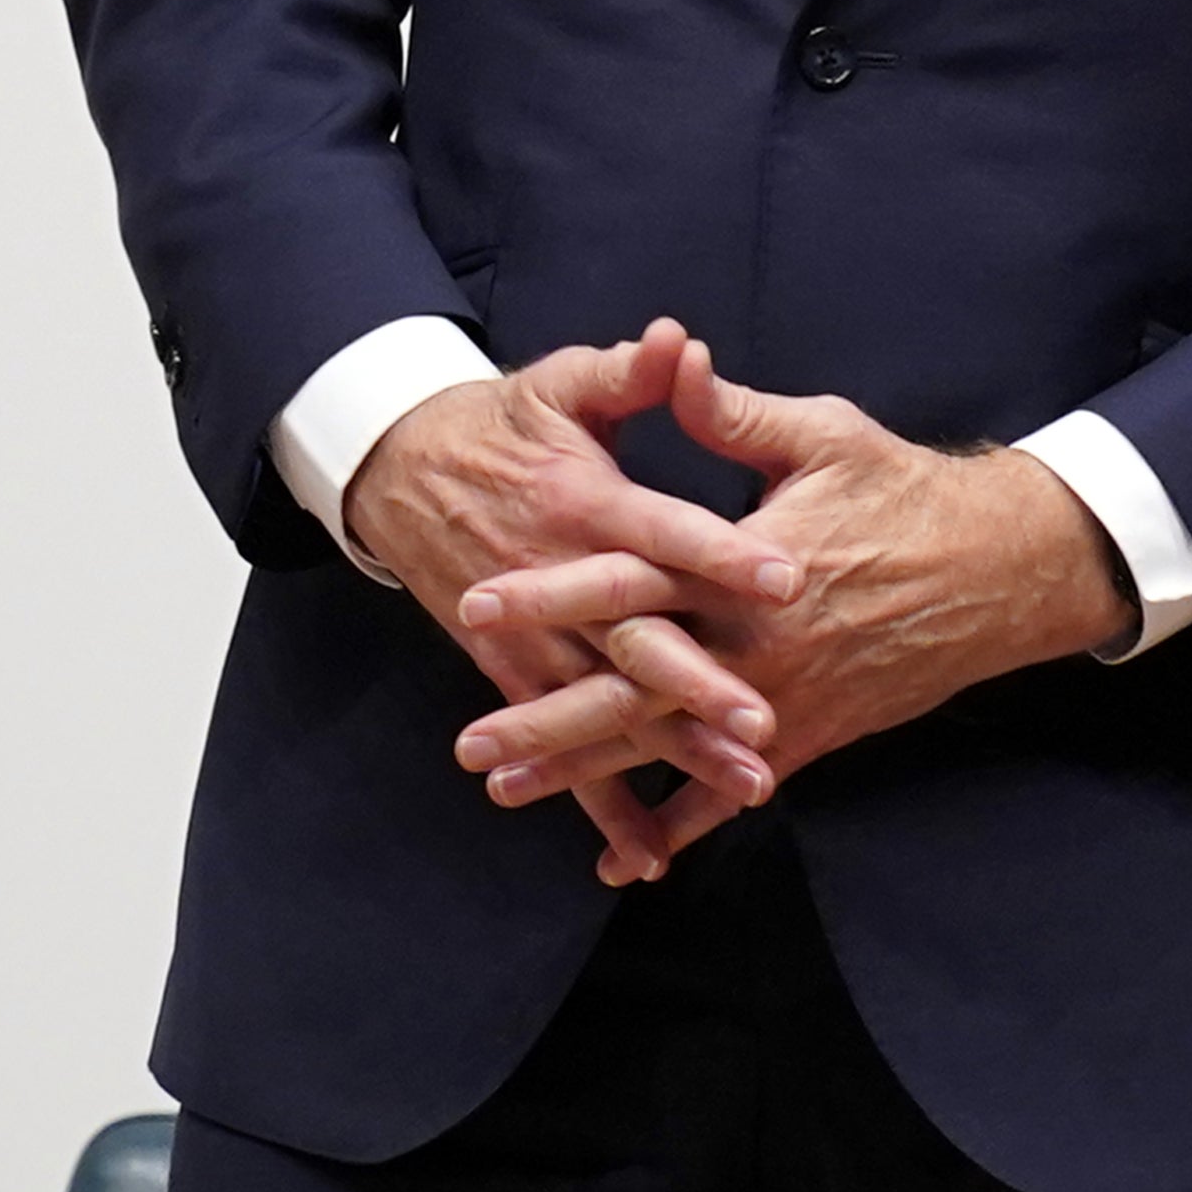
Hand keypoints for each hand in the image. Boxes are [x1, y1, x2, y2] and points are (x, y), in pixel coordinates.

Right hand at [344, 321, 801, 885]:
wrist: (402, 473)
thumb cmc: (507, 422)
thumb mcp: (562, 386)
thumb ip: (628, 373)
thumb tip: (679, 340)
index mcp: (582, 502)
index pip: (664, 530)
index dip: (722, 553)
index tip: (789, 575)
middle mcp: (557, 580)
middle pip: (638, 638)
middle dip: (701, 682)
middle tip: (767, 718)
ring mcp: (533, 637)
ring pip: (610, 705)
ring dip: (673, 751)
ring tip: (746, 785)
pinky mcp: (514, 673)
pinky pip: (562, 746)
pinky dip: (601, 801)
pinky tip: (649, 851)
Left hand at [452, 341, 1131, 810]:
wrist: (1001, 568)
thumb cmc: (907, 492)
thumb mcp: (825, 436)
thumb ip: (734, 413)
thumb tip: (672, 355)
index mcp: (745, 563)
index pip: (630, 578)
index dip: (552, 590)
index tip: (479, 603)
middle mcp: (755, 640)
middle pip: (631, 684)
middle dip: (545, 716)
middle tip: (470, 742)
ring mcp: (782, 696)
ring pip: (667, 742)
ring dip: (585, 771)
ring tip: (507, 789)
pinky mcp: (811, 732)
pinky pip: (734, 788)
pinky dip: (681, 823)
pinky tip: (628, 856)